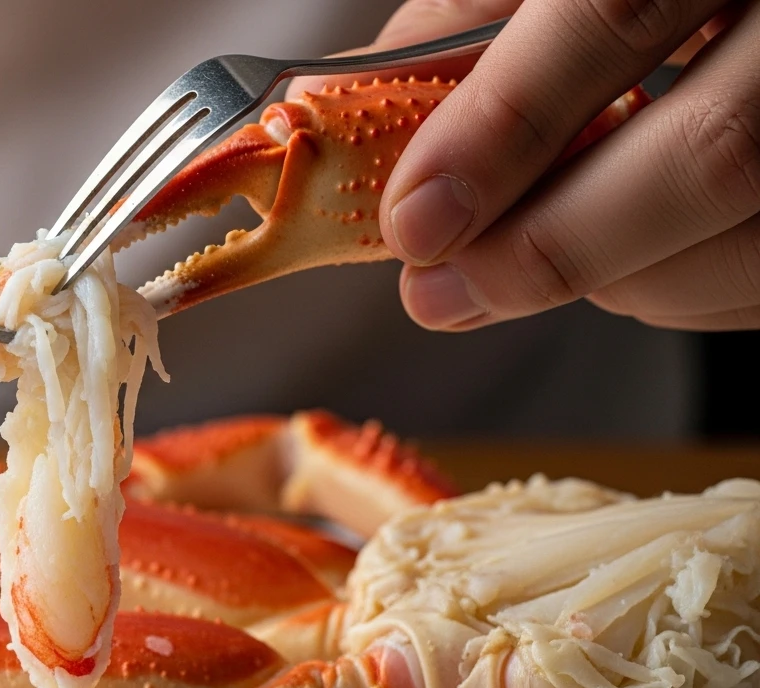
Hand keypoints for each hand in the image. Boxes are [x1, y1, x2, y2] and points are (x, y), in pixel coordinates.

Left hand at [303, 0, 758, 331]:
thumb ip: (459, 33)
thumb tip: (336, 111)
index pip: (612, 14)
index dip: (505, 129)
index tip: (414, 219)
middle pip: (714, 152)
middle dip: (553, 247)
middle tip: (439, 292)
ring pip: (746, 240)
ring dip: (614, 281)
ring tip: (526, 258)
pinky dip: (674, 292)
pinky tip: (623, 255)